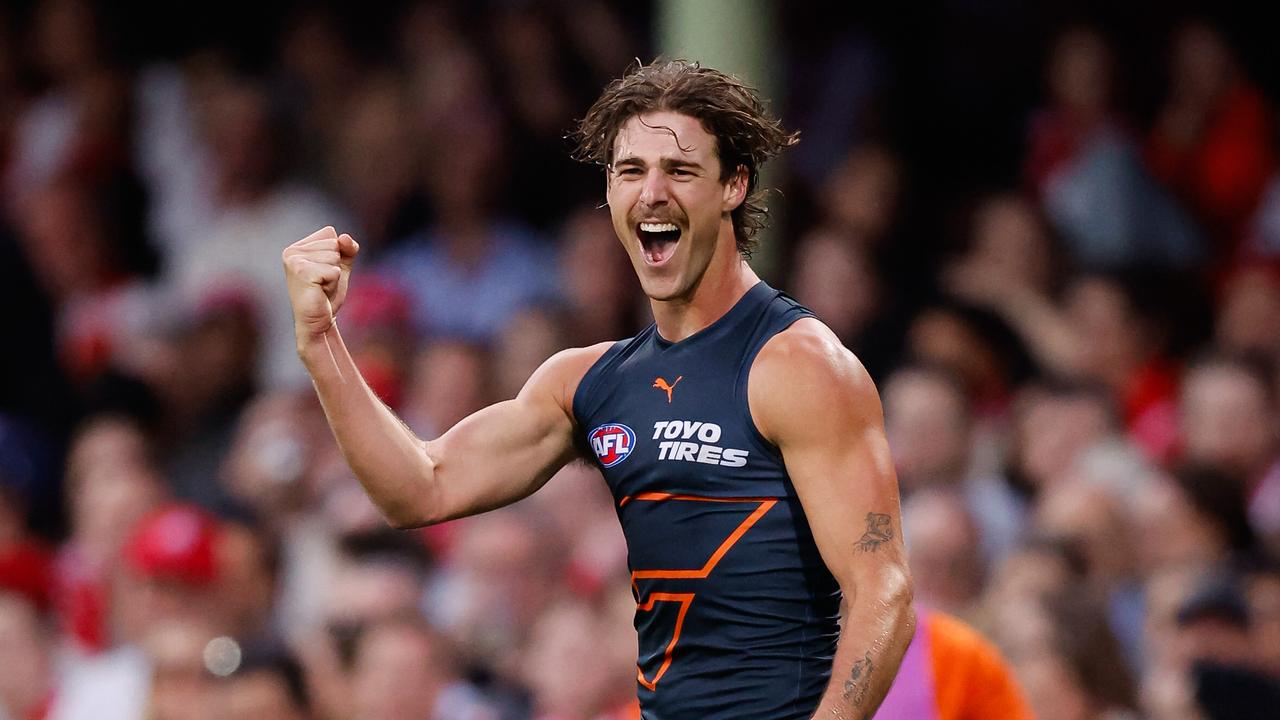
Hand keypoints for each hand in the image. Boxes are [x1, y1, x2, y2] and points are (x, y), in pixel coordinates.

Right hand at [282, 226, 358, 344]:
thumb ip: (347, 248)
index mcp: (297, 247)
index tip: (324, 272)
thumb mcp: (341, 266)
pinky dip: (333, 283)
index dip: (337, 254)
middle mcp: (291, 251)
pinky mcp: (302, 273)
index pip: (330, 234)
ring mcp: (295, 261)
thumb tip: (343, 237)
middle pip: (334, 243)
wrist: (318, 321)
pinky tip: (321, 291)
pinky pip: (333, 270)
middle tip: (323, 282)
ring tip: (321, 287)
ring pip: (334, 256)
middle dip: (335, 265)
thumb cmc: (326, 294)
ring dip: (334, 275)